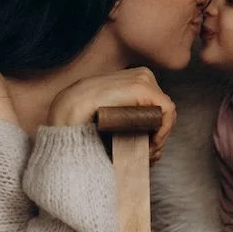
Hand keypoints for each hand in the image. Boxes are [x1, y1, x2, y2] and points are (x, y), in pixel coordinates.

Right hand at [47, 67, 176, 162]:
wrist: (66, 114)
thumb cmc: (83, 120)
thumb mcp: (111, 120)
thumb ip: (129, 127)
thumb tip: (156, 148)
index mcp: (133, 82)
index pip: (157, 108)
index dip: (156, 131)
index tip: (147, 151)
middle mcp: (140, 76)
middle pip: (162, 111)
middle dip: (159, 135)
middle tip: (148, 155)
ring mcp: (141, 78)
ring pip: (166, 112)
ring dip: (160, 135)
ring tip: (146, 152)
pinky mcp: (142, 87)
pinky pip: (167, 109)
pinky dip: (164, 128)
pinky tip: (152, 142)